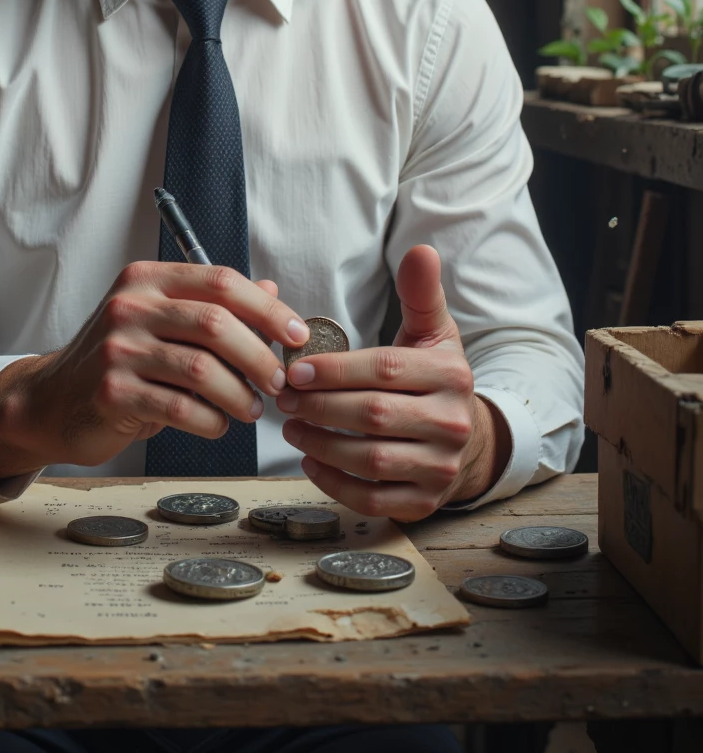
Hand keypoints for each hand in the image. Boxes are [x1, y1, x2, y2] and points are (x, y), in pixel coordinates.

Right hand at [0, 262, 307, 481]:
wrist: (51, 402)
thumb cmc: (117, 362)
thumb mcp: (161, 322)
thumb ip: (213, 306)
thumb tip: (273, 294)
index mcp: (147, 280)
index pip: (221, 281)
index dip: (267, 310)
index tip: (297, 336)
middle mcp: (129, 306)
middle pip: (216, 322)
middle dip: (260, 356)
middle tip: (279, 382)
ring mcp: (117, 349)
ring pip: (202, 369)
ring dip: (240, 395)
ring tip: (251, 409)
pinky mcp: (111, 393)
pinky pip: (180, 408)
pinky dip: (211, 421)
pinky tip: (218, 425)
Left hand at [277, 245, 509, 520]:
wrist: (467, 437)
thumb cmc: (433, 377)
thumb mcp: (433, 331)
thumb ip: (420, 293)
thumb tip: (420, 250)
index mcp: (451, 374)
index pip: (386, 369)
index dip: (335, 370)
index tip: (296, 370)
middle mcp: (452, 422)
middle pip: (375, 415)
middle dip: (320, 406)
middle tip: (284, 398)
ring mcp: (441, 467)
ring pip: (372, 459)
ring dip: (321, 444)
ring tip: (291, 426)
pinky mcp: (426, 502)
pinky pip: (374, 497)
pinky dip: (336, 484)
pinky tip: (311, 461)